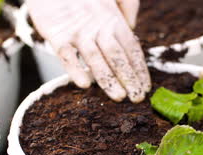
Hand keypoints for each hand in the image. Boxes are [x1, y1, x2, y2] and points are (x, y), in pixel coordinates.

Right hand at [27, 0, 150, 102]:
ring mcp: (78, 31)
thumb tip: (133, 27)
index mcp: (113, 19)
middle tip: (137, 97)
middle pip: (117, 56)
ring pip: (96, 59)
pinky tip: (84, 84)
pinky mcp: (57, 33)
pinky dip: (75, 69)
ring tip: (119, 97)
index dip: (139, 69)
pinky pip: (67, 54)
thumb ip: (127, 6)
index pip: (131, 48)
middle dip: (129, 78)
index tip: (145, 87)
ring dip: (108, 80)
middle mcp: (98, 27)